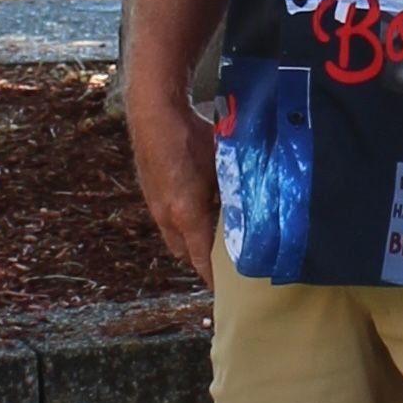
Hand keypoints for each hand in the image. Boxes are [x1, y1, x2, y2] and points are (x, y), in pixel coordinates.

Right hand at [124, 81, 219, 288]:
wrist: (154, 113)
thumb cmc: (191, 136)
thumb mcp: (221, 166)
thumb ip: (233, 192)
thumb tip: (252, 208)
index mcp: (186, 214)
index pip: (201, 259)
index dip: (214, 277)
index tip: (227, 288)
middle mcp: (167, 216)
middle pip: (186, 253)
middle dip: (203, 260)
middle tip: (225, 261)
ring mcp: (155, 205)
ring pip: (174, 237)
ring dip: (191, 241)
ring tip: (212, 237)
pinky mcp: (150, 193)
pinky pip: (167, 220)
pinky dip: (181, 223)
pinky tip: (197, 208)